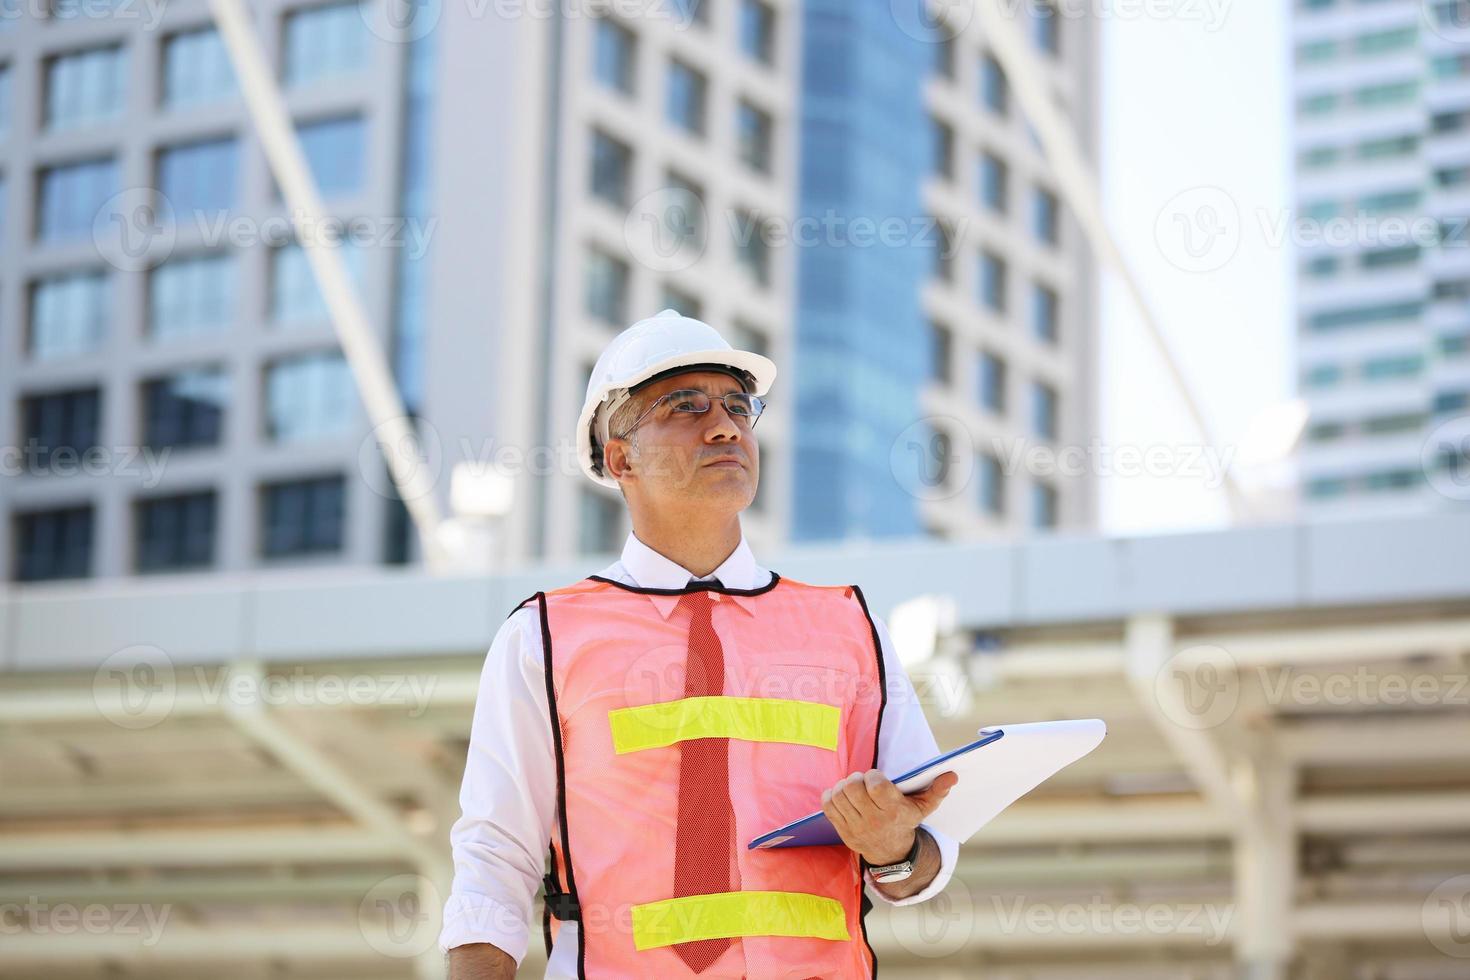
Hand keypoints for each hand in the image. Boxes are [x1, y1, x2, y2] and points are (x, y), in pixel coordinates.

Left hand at [820, 768, 958, 865]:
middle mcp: (873, 821)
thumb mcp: (924, 808)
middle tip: (862, 782)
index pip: (875, 786)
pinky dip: (831, 796)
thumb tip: (952, 775)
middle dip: (856, 779)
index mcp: (893, 811)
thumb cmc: (906, 822)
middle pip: (853, 788)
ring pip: (839, 796)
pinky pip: (829, 807)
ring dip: (843, 786)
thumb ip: (937, 790)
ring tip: (853, 788)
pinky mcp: (843, 831)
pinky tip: (842, 796)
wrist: (892, 854)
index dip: (873, 776)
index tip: (877, 778)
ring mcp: (856, 827)